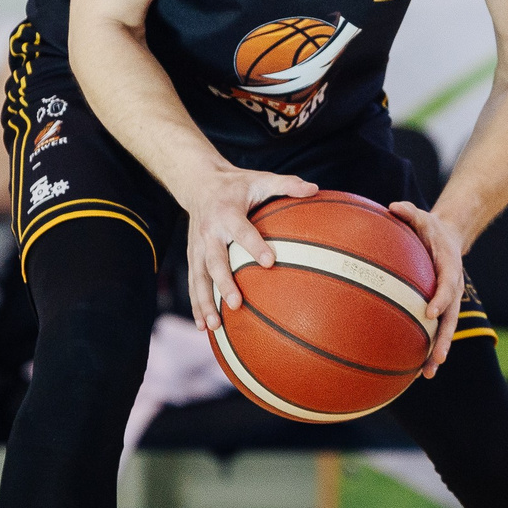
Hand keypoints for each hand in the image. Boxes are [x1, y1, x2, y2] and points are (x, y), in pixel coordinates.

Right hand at [182, 166, 318, 330]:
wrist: (199, 182)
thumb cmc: (238, 184)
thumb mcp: (260, 178)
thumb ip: (287, 184)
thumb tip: (315, 188)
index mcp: (228, 212)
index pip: (243, 231)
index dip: (255, 245)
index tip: (270, 262)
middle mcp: (209, 232)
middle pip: (214, 260)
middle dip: (224, 283)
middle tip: (236, 304)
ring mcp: (197, 247)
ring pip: (199, 277)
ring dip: (205, 302)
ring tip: (213, 326)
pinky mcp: (192, 256)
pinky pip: (193, 283)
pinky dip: (196, 305)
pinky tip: (203, 328)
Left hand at [387, 202, 464, 375]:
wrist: (449, 236)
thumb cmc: (430, 227)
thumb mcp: (422, 216)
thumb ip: (409, 212)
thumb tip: (393, 206)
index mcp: (450, 267)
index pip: (448, 285)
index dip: (441, 300)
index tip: (430, 313)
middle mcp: (452, 288)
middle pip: (451, 318)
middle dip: (444, 339)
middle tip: (437, 358)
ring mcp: (447, 301)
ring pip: (445, 330)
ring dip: (438, 352)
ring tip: (427, 374)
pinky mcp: (439, 308)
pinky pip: (434, 330)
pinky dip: (427, 348)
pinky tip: (412, 368)